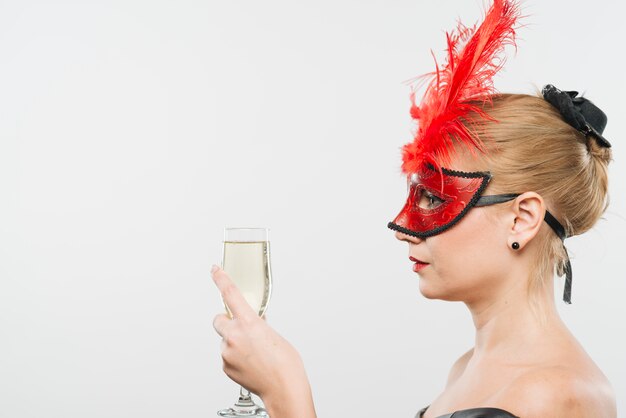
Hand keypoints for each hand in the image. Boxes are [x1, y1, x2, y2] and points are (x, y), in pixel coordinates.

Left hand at [211, 266, 315, 416]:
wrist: (283, 387)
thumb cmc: (285, 363)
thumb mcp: (273, 335)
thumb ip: (259, 325)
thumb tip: (253, 321)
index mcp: (249, 323)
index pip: (230, 294)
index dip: (220, 279)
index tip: (215, 270)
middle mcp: (234, 336)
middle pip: (219, 319)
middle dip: (227, 321)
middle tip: (240, 329)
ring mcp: (228, 352)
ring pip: (224, 340)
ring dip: (234, 343)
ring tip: (253, 354)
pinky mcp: (226, 366)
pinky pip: (226, 356)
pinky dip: (235, 357)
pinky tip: (250, 363)